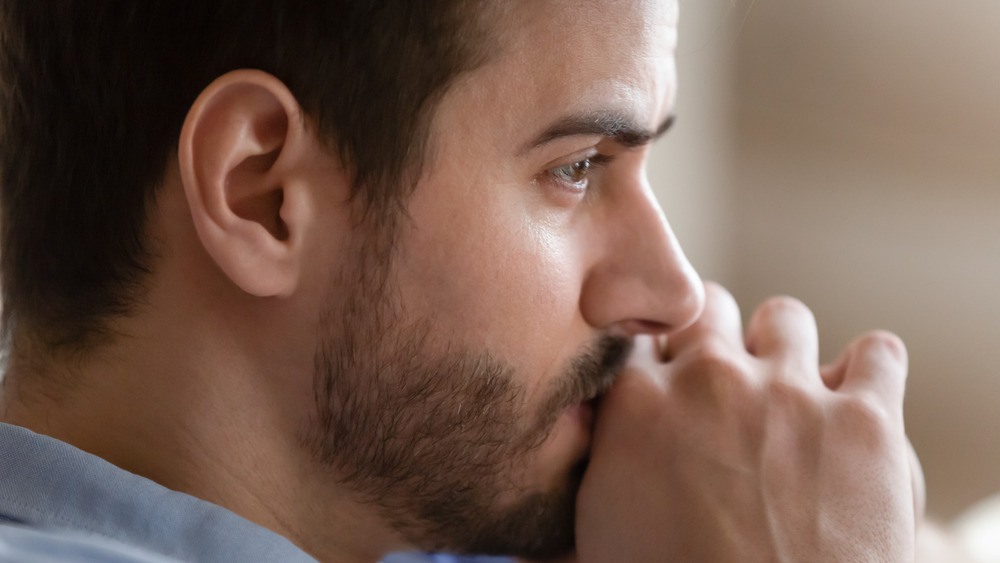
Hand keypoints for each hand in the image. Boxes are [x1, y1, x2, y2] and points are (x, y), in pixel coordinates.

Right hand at [575, 283, 919, 561]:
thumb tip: (570, 442)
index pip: (643, 335)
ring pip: (786, 318)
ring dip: (785, 348)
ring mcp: (789, 393)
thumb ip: (589, 465)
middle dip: (714, 337)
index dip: (659, 358)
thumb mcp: (595, 530)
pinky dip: (871, 369)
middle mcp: (709, 379)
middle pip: (707, 307)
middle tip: (723, 381)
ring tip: (790, 391)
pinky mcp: (864, 420)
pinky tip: (857, 400)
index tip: (669, 380)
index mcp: (637, 401)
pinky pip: (878, 353)